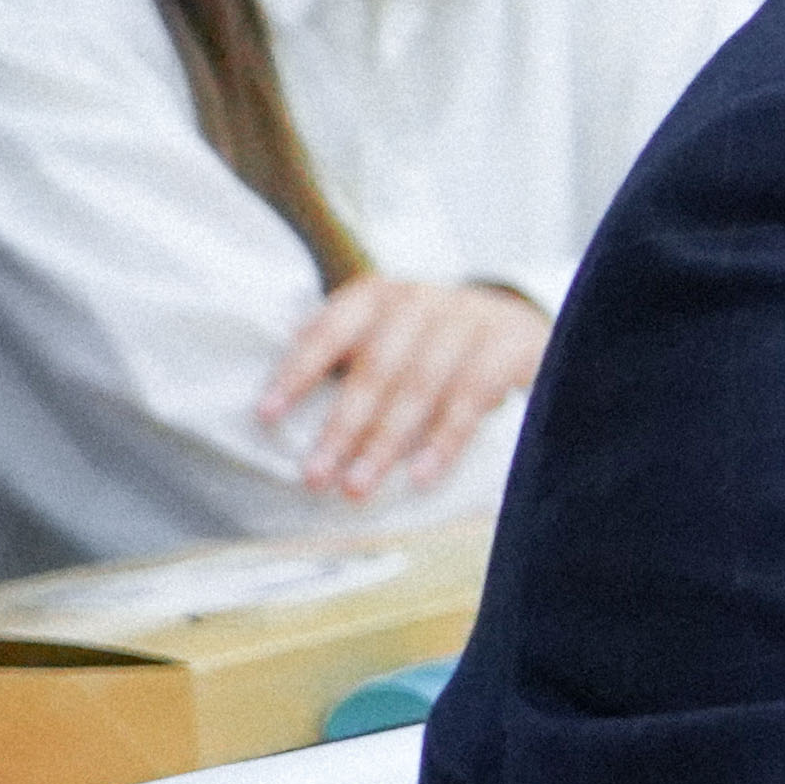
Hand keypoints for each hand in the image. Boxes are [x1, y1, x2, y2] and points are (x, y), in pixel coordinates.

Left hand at [250, 278, 547, 502]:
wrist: (517, 325)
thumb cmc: (430, 345)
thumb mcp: (385, 337)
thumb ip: (341, 362)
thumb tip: (277, 413)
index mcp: (378, 296)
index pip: (330, 330)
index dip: (298, 371)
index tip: (267, 416)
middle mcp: (422, 301)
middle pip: (375, 368)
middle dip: (342, 427)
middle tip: (314, 477)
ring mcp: (469, 319)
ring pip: (419, 387)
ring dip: (385, 443)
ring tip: (357, 487)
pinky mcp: (510, 344)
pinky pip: (471, 398)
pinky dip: (444, 441)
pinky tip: (420, 477)